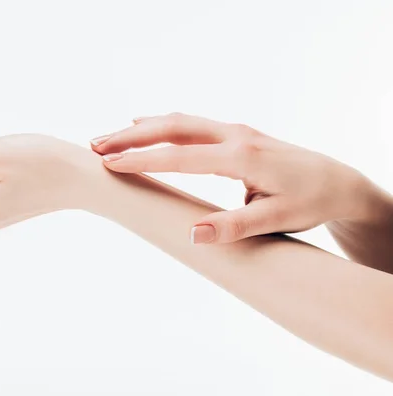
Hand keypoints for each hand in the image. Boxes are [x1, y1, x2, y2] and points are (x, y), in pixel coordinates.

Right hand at [90, 112, 374, 243]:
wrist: (337, 181)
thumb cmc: (308, 201)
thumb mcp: (276, 220)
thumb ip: (234, 227)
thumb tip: (191, 235)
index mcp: (240, 156)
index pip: (180, 156)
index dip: (142, 160)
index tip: (109, 164)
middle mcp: (234, 136)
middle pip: (173, 127)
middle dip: (131, 136)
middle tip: (95, 146)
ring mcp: (235, 131)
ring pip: (180, 121)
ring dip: (142, 129)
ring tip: (109, 139)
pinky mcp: (235, 134)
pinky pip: (191, 124)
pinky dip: (162, 126)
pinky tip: (145, 129)